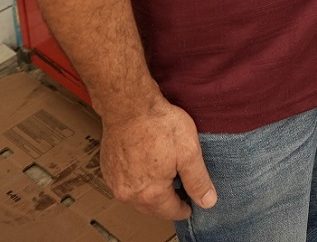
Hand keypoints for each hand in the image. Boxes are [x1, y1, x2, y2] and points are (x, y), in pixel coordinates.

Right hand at [98, 96, 215, 219]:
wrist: (129, 105)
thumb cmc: (159, 124)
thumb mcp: (189, 151)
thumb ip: (198, 180)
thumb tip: (208, 202)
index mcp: (151, 193)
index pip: (171, 212)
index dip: (185, 208)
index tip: (192, 203)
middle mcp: (129, 193)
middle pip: (153, 208)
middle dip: (168, 202)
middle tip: (181, 190)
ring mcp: (115, 182)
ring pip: (137, 198)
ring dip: (151, 194)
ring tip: (165, 178)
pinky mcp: (107, 170)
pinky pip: (125, 185)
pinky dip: (137, 182)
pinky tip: (146, 168)